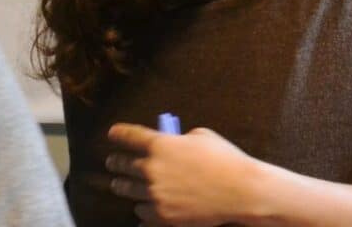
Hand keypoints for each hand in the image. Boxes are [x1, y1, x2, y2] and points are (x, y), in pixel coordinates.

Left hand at [106, 124, 257, 226]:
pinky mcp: (162, 217)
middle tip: (112, 162)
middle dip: (116, 162)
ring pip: (128, 191)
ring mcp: (155, 196)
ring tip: (120, 185)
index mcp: (161, 146)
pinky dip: (142, 210)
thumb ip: (181, 140)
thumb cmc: (224, 159)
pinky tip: (142, 208)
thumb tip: (173, 144)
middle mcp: (151, 170)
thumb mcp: (202, 137)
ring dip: (123, 187)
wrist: (239, 191)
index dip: (119, 134)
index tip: (112, 133)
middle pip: (123, 165)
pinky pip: (141, 214)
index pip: (131, 137)